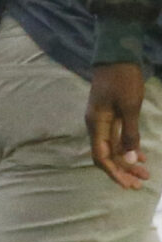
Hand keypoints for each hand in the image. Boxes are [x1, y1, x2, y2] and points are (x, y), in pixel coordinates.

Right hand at [89, 62, 148, 190]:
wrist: (117, 57)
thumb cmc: (123, 80)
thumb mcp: (129, 107)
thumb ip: (129, 133)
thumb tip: (129, 158)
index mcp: (97, 124)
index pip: (101, 156)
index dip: (114, 172)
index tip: (128, 184)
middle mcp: (96, 125)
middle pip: (106, 155)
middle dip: (123, 170)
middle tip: (140, 183)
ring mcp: (103, 120)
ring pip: (113, 148)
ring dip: (127, 161)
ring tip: (144, 173)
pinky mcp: (111, 116)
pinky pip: (117, 138)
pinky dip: (128, 148)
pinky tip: (140, 156)